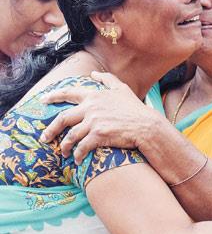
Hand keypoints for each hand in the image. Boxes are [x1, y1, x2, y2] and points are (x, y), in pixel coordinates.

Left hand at [39, 71, 168, 164]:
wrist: (146, 125)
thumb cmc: (136, 108)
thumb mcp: (123, 89)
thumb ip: (107, 79)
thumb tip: (94, 73)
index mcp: (94, 96)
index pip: (68, 94)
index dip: (54, 96)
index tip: (43, 100)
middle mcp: (91, 108)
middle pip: (63, 118)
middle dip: (51, 130)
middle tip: (45, 138)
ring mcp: (94, 121)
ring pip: (71, 135)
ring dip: (65, 146)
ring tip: (64, 153)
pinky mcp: (98, 134)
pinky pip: (82, 146)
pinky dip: (78, 154)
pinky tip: (78, 160)